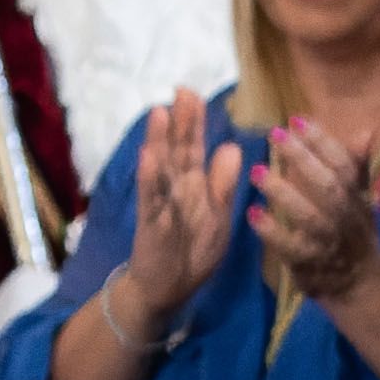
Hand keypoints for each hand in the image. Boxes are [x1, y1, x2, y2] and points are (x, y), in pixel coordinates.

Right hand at [119, 97, 241, 324]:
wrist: (168, 288)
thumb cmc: (193, 251)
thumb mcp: (218, 216)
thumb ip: (222, 184)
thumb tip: (232, 146)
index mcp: (194, 185)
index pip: (194, 147)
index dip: (195, 121)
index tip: (193, 94)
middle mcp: (176, 188)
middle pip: (178, 150)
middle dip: (180, 122)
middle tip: (181, 91)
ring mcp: (162, 204)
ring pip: (161, 167)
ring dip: (159, 141)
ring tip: (160, 113)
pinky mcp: (152, 223)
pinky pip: (152, 198)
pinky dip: (150, 178)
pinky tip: (148, 157)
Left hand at [250, 117, 379, 300]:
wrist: (360, 283)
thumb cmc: (354, 231)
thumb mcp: (360, 198)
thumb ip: (357, 166)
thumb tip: (366, 130)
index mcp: (356, 196)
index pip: (343, 164)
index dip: (323, 141)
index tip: (296, 119)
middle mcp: (346, 216)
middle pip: (328, 186)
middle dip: (303, 159)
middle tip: (275, 135)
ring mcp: (329, 241)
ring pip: (310, 217)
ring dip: (284, 193)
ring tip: (257, 172)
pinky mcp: (310, 263)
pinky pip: (291, 248)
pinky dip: (273, 232)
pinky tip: (253, 214)